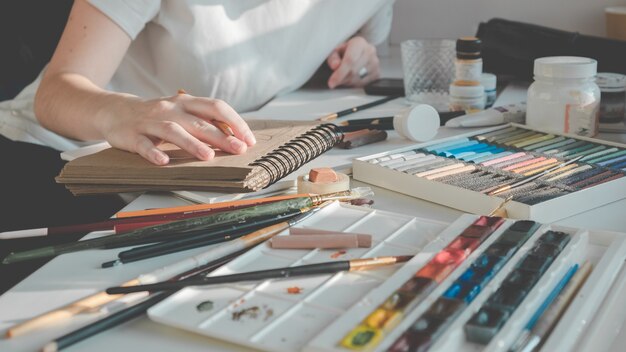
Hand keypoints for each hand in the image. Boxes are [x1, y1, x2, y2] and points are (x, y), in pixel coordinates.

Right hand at [101, 93, 256, 165]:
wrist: (114, 111)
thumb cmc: (157, 115)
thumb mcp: (182, 113)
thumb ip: (205, 122)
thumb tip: (236, 136)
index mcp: (186, 102)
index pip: (216, 107)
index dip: (235, 122)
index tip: (249, 139)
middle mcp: (170, 109)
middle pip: (199, 122)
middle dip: (221, 136)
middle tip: (238, 149)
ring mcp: (150, 121)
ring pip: (173, 131)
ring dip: (192, 144)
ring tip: (208, 156)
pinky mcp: (132, 135)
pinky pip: (143, 144)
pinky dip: (154, 152)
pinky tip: (164, 161)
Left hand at [326, 36, 379, 88]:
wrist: (358, 51)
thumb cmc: (346, 51)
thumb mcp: (335, 51)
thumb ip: (333, 58)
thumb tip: (335, 66)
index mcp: (359, 43)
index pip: (350, 60)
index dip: (340, 73)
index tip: (332, 83)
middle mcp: (370, 51)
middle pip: (354, 71)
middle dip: (342, 79)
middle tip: (334, 80)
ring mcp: (375, 63)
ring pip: (358, 80)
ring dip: (347, 82)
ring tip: (344, 75)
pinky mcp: (377, 73)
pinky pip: (363, 84)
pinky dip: (354, 84)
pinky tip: (352, 78)